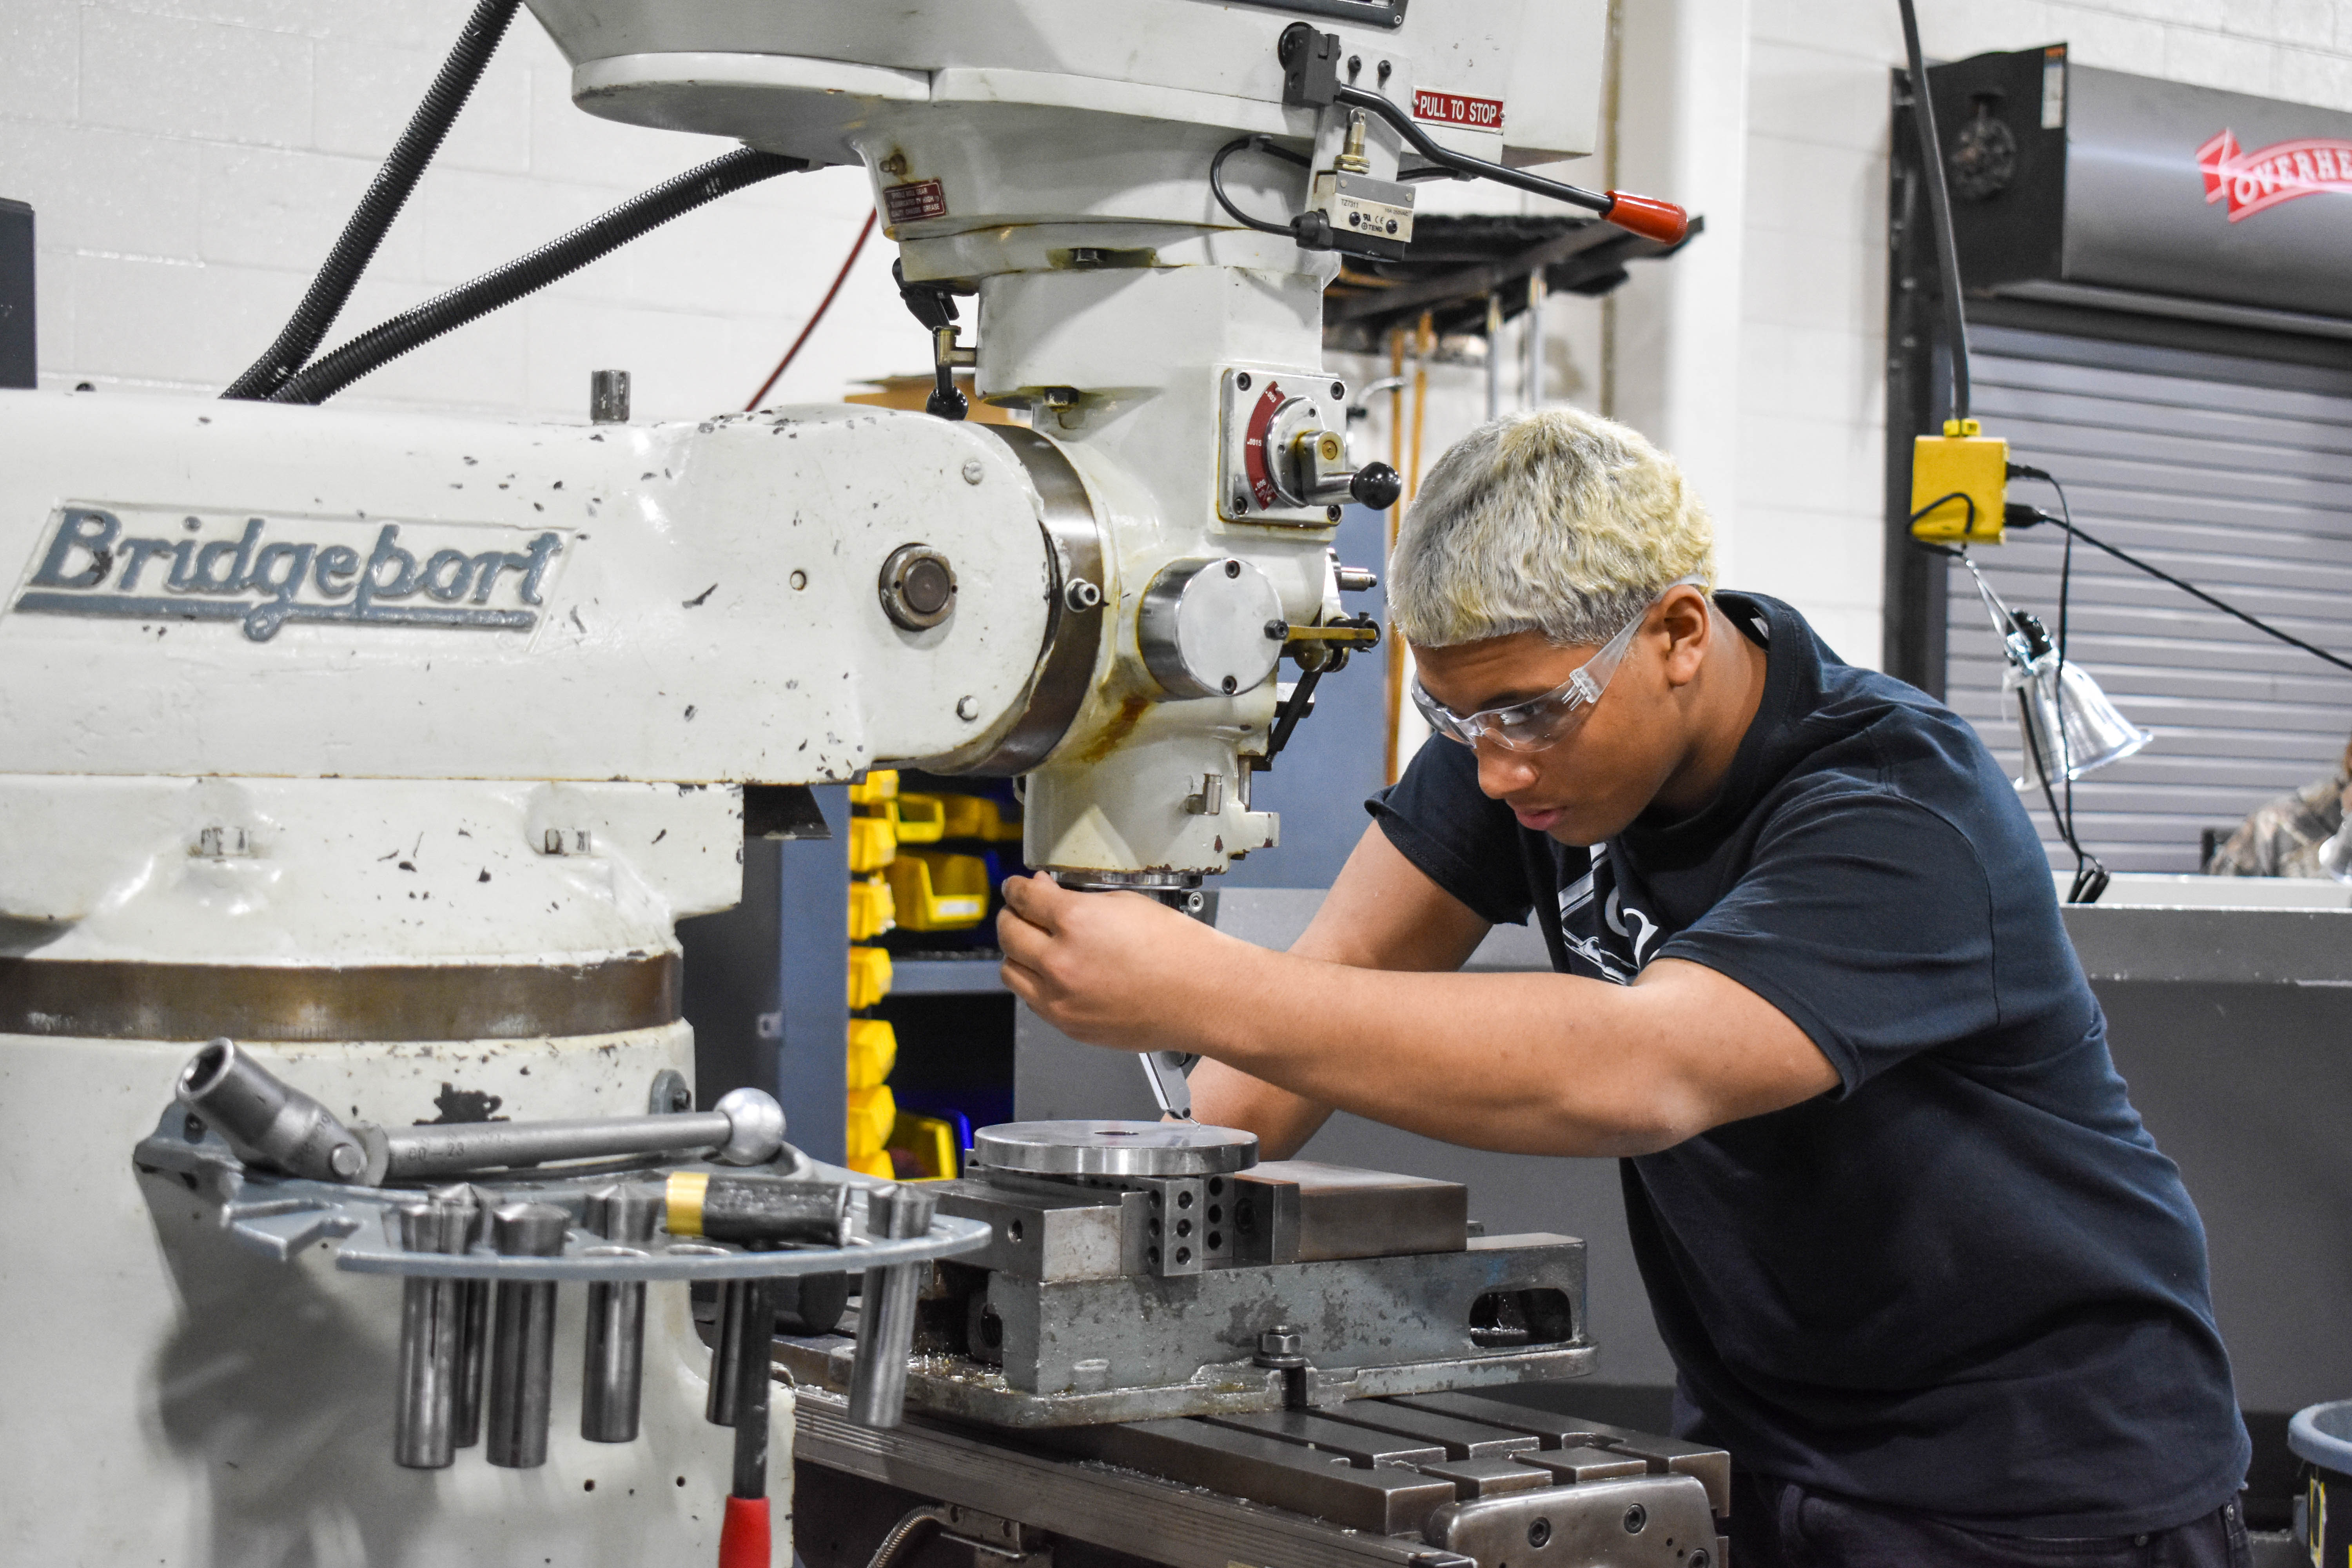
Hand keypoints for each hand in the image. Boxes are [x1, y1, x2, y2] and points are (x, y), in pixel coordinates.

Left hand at [996, 873, 1240, 1052]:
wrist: (1203, 997)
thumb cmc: (1179, 951)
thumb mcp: (1127, 903)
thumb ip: (1081, 899)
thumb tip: (1052, 896)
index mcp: (1076, 922)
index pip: (1023, 897)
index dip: (1016, 888)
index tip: (1017, 888)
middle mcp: (1060, 963)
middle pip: (1008, 933)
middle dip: (1012, 916)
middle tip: (1021, 911)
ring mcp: (1061, 999)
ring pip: (1011, 971)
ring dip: (1017, 952)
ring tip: (1034, 944)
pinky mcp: (1069, 1025)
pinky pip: (1033, 1000)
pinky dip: (1036, 983)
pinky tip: (1055, 973)